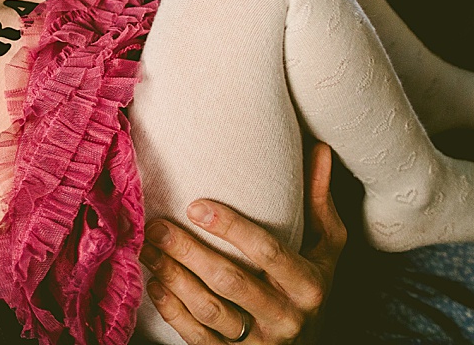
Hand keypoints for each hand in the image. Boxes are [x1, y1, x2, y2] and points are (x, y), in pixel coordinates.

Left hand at [140, 143, 346, 343]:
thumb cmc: (309, 286)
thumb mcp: (326, 249)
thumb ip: (320, 203)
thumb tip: (319, 149)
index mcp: (308, 285)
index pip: (268, 252)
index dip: (231, 228)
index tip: (195, 206)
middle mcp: (286, 316)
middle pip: (230, 281)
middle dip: (188, 251)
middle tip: (157, 225)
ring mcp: (260, 342)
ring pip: (209, 310)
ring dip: (172, 277)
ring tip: (147, 249)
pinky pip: (197, 336)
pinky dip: (171, 310)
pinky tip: (154, 284)